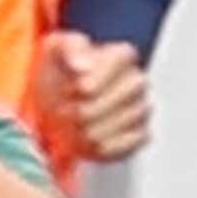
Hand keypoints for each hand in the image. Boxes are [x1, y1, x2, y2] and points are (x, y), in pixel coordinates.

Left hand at [38, 31, 152, 165]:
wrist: (57, 105)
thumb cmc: (61, 74)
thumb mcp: (56, 50)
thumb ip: (70, 50)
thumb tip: (83, 66)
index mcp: (121, 55)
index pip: (120, 63)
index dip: (96, 79)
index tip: (76, 90)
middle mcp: (136, 81)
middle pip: (122, 95)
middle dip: (89, 107)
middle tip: (68, 110)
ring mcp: (140, 109)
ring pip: (123, 122)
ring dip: (91, 129)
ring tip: (72, 126)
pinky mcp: (139, 136)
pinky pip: (127, 145)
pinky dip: (102, 147)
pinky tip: (85, 141)